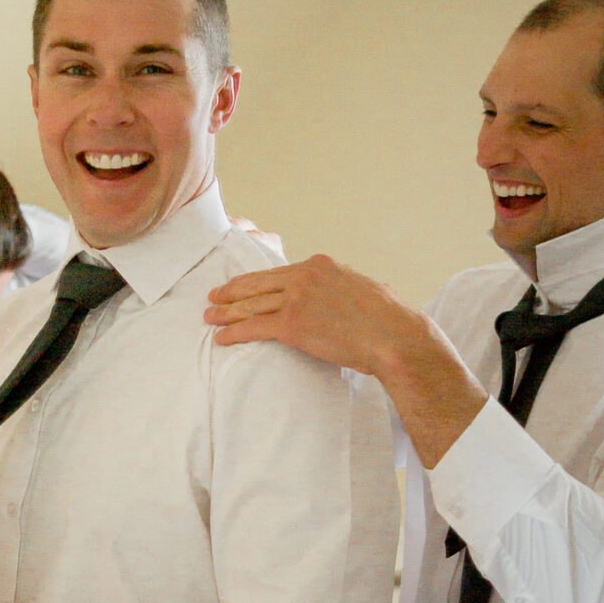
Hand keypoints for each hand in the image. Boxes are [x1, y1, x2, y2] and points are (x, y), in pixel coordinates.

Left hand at [205, 254, 489, 468]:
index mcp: (320, 264)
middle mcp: (304, 276)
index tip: (240, 285)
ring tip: (209, 317)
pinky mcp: (292, 325)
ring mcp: (296, 299)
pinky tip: (221, 338)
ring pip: (251, 305)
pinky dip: (234, 332)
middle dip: (231, 292)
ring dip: (226, 312)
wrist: (394, 337)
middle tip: (213, 297)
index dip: (255, 280)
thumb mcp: (363, 288)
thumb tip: (343, 293)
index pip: (278, 272)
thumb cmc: (389, 320)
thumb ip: (343, 287)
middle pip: (258, 284)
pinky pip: (254, 328)